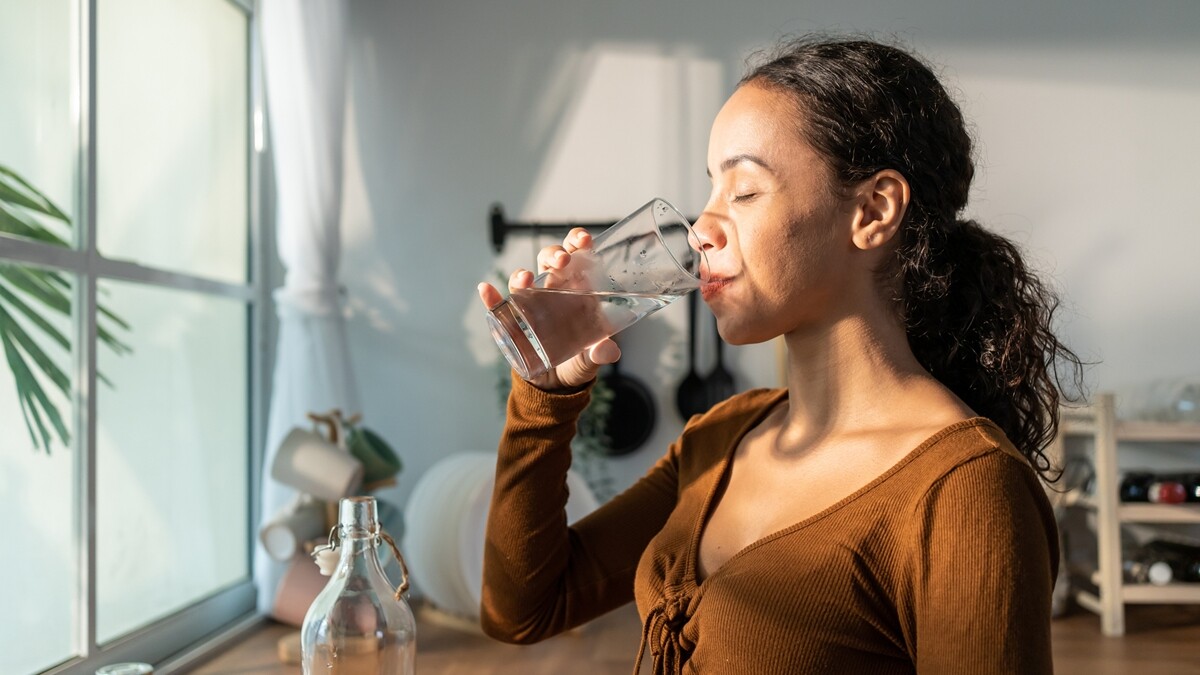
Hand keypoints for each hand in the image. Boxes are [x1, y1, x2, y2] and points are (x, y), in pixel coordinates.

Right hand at [478, 228, 620, 390]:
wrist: (556, 383)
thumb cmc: (579, 360)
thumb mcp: (592, 358)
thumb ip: (601, 353)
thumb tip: (609, 351)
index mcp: (577, 291)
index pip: (576, 258)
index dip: (577, 243)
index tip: (583, 240)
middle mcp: (553, 291)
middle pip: (549, 262)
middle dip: (554, 255)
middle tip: (562, 261)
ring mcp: (531, 304)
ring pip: (524, 279)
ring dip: (522, 274)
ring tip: (527, 279)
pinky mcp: (513, 321)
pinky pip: (498, 305)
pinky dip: (490, 298)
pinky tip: (486, 290)